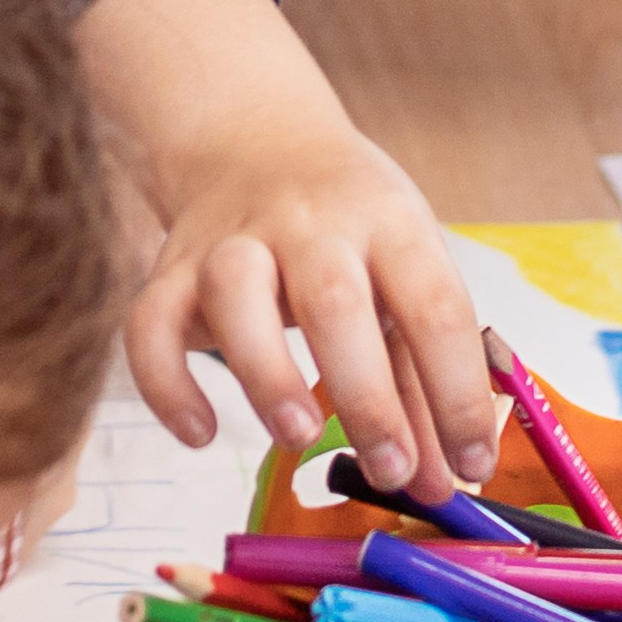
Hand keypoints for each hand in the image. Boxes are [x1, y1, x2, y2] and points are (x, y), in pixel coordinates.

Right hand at [77, 0, 498, 497]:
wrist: (255, 138)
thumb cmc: (350, 228)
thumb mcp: (403, 272)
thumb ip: (420, 380)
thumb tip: (440, 483)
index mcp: (387, 221)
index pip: (434, 303)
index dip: (458, 391)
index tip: (471, 466)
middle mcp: (310, 222)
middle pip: (333, 296)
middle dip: (365, 392)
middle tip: (389, 468)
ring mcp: (233, 238)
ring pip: (234, 291)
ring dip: (267, 372)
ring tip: (298, 434)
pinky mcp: (172, 267)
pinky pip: (150, 321)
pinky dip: (166, 383)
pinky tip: (200, 432)